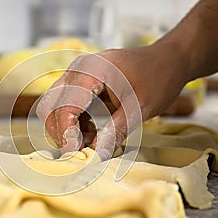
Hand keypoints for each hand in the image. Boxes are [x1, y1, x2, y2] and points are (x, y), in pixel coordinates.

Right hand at [36, 42, 190, 159]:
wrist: (167, 61)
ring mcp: (76, 76)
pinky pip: (67, 107)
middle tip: (81, 153)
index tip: (76, 155)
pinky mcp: (80, 84)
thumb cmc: (157, 78)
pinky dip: (75, 125)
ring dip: (68, 130)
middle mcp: (77, 70)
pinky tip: (93, 134)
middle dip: (61, 133)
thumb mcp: (139, 108)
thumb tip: (97, 157)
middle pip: (50, 107)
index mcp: (91, 71)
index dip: (67, 134)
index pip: (65, 107)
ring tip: (92, 144)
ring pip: (55, 108)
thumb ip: (116, 132)